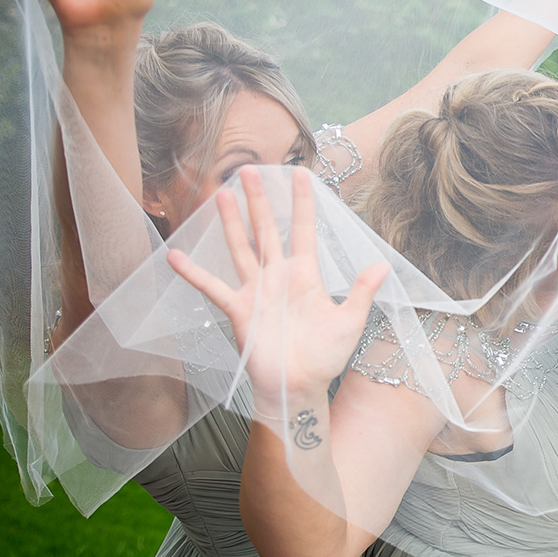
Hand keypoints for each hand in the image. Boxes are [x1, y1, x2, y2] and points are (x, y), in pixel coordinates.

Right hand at [167, 168, 390, 402]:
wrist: (300, 387)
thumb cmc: (325, 356)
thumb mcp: (349, 321)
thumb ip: (361, 292)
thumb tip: (382, 265)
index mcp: (306, 275)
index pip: (304, 230)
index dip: (302, 202)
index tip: (300, 173)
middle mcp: (278, 276)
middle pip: (267, 230)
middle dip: (260, 200)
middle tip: (250, 169)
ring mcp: (256, 291)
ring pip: (241, 248)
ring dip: (231, 222)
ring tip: (221, 193)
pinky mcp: (238, 310)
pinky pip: (212, 287)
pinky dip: (194, 273)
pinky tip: (175, 255)